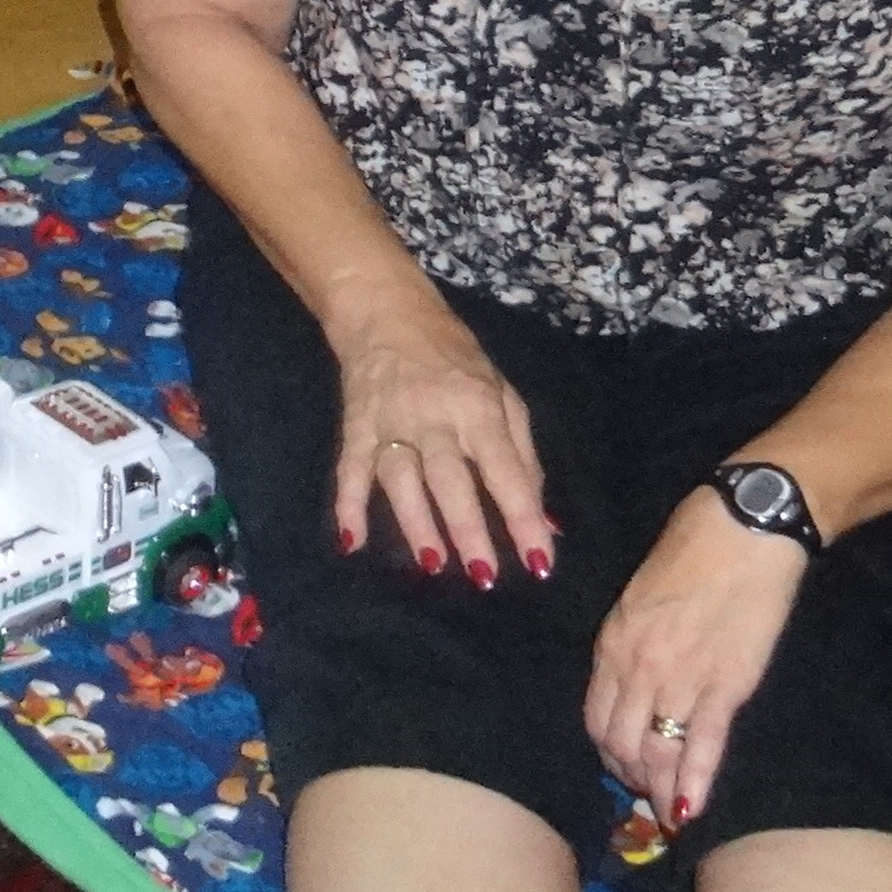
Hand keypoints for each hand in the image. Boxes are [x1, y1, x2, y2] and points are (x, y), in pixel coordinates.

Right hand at [323, 280, 556, 585]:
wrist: (387, 314)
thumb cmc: (457, 361)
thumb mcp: (502, 395)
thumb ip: (522, 456)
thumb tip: (544, 519)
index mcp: (479, 408)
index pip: (505, 471)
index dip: (523, 517)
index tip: (540, 561)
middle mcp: (434, 417)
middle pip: (451, 479)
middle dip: (468, 529)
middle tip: (484, 577)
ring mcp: (390, 422)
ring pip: (401, 479)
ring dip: (416, 523)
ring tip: (433, 566)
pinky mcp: (355, 426)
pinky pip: (351, 470)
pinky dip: (347, 505)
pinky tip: (351, 541)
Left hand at [585, 488, 810, 824]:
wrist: (742, 529)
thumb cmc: (693, 551)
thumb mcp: (640, 596)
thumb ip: (632, 642)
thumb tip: (633, 680)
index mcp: (613, 643)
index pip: (596, 717)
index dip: (607, 751)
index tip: (621, 768)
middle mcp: (637, 667)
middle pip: (621, 743)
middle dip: (632, 777)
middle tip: (647, 796)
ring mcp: (680, 678)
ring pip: (657, 751)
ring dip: (660, 789)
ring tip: (667, 814)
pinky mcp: (725, 684)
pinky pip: (704, 745)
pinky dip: (695, 782)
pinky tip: (691, 810)